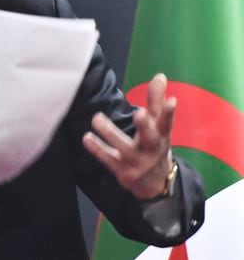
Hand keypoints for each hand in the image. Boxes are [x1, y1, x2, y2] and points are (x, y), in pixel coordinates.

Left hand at [82, 73, 175, 199]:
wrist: (155, 184)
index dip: (169, 112)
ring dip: (110, 133)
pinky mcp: (122, 170)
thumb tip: (160, 75)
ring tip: (97, 118)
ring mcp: (136, 161)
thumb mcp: (159, 127)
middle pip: (150, 137)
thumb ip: (156, 101)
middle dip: (145, 125)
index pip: (167, 123)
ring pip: (123, 147)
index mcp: (162, 136)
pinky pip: (108, 159)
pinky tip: (86, 138)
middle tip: (140, 112)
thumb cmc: (154, 145)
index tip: (172, 101)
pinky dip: (97, 149)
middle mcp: (151, 149)